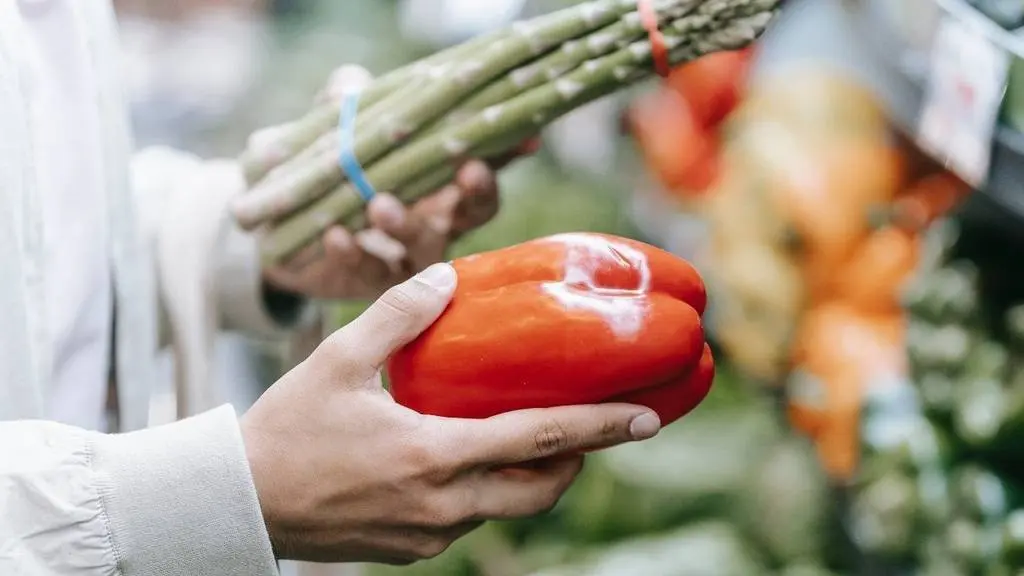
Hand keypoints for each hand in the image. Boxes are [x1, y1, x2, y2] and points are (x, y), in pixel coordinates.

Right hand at [240, 263, 661, 563]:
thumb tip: (446, 277)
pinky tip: (470, 458)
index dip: (600, 429)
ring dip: (533, 476)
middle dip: (578, 460)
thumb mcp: (337, 359)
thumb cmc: (286, 428)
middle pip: (540, 490)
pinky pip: (469, 521)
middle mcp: (441, 505)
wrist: (240, 501)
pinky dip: (487, 491)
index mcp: (432, 455)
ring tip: (538, 436)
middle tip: (596, 427)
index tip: (646, 418)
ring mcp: (428, 534)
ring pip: (507, 508)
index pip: (537, 440)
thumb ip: (397, 315)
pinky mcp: (411, 549)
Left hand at [260, 65, 537, 300]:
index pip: (481, 164)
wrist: (277, 224)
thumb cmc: (326, 166)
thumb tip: (353, 82)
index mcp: (438, 180)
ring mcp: (405, 255)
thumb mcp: (334, 125)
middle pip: (472, 213)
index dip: (507, 152)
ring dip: (408, 225)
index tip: (526, 137)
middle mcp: (433, 220)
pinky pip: (368, 272)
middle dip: (476, 193)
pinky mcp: (367, 283)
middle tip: (470, 170)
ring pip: (425, 249)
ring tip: (380, 205)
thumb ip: (346, 100)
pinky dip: (353, 253)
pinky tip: (336, 235)